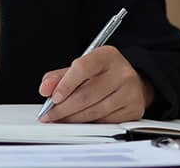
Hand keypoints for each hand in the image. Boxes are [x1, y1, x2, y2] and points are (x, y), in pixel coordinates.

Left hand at [37, 45, 154, 122]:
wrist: (134, 81)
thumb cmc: (104, 74)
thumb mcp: (83, 66)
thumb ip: (60, 76)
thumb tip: (45, 88)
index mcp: (107, 56)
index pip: (83, 68)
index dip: (66, 85)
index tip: (52, 98)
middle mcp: (121, 72)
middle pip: (87, 94)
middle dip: (64, 108)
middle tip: (50, 115)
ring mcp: (130, 92)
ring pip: (95, 111)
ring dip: (73, 118)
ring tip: (61, 119)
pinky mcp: (134, 109)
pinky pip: (105, 121)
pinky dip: (89, 123)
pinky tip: (80, 121)